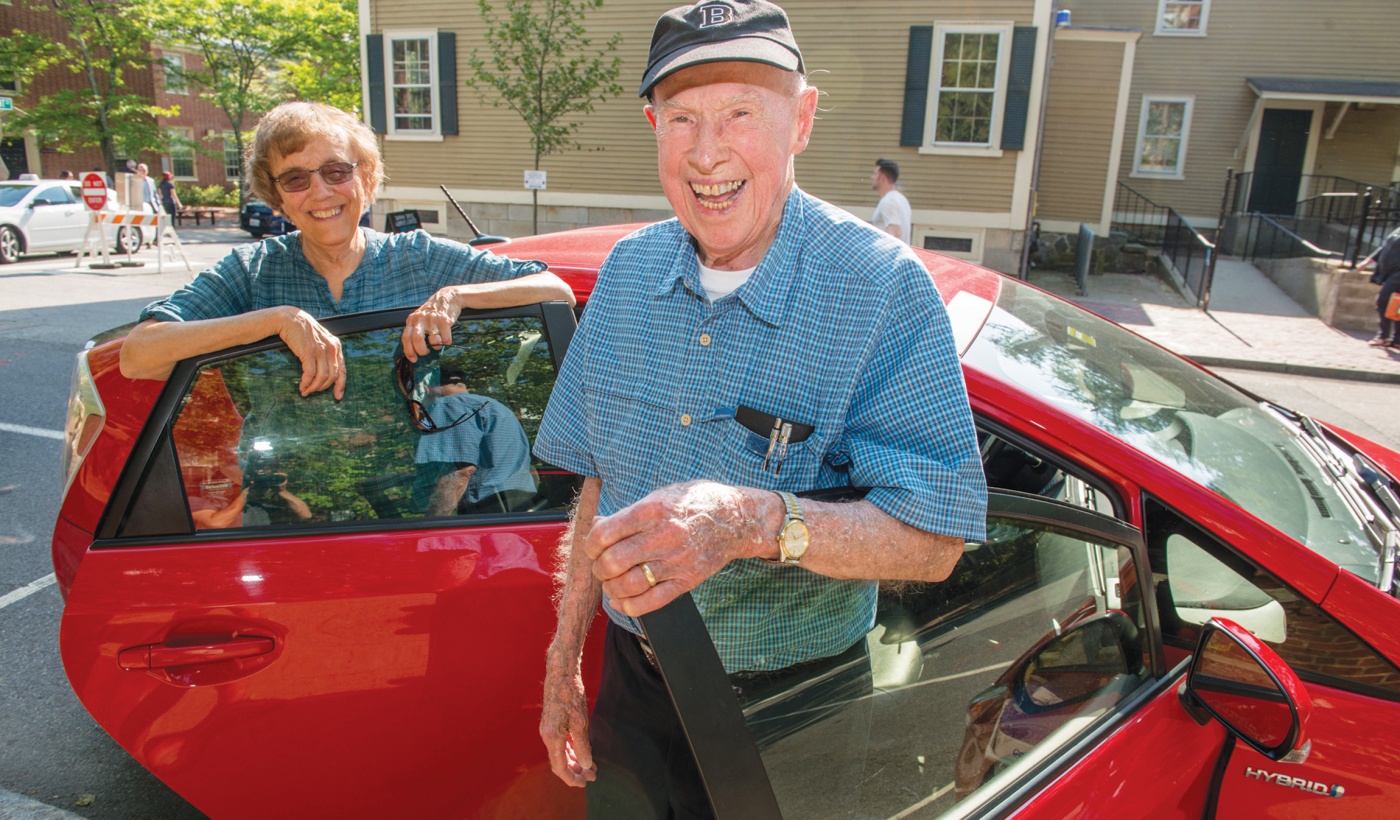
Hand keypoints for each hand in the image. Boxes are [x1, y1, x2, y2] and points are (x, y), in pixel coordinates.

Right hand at [277, 308, 345, 398]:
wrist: (288, 318)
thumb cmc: (302, 331)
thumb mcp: (319, 340)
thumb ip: (326, 352)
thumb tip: (327, 372)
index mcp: (336, 345)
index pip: (342, 370)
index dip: (340, 385)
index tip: (337, 397)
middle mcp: (331, 348)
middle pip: (332, 376)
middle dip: (323, 388)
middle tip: (313, 392)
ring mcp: (321, 350)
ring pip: (322, 377)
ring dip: (313, 387)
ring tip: (305, 391)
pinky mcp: (309, 352)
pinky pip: (310, 374)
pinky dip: (306, 383)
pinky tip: (302, 387)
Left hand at [402, 286, 462, 361]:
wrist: (448, 297)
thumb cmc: (433, 312)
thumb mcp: (420, 318)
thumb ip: (415, 330)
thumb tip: (414, 350)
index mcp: (412, 319)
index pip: (406, 337)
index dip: (408, 351)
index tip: (413, 359)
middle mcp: (420, 319)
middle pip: (417, 339)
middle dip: (422, 350)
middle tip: (426, 353)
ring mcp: (432, 319)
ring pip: (434, 340)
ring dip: (437, 346)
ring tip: (438, 342)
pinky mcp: (444, 320)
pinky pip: (446, 338)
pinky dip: (447, 342)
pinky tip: (446, 337)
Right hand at [540, 657, 595, 787]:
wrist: (561, 672)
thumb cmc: (571, 694)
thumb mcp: (580, 722)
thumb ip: (582, 745)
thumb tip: (586, 764)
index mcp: (552, 737)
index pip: (559, 767)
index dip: (572, 778)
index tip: (585, 783)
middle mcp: (547, 735)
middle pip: (559, 762)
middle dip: (576, 771)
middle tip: (592, 775)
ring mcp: (548, 728)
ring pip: (560, 753)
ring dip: (574, 761)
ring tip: (590, 766)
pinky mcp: (552, 722)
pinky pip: (560, 743)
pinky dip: (571, 750)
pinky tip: (582, 751)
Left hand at [585, 481, 771, 616]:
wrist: (735, 519)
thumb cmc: (694, 503)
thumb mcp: (659, 496)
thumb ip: (628, 513)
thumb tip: (597, 527)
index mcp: (651, 511)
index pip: (604, 534)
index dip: (590, 545)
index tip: (592, 548)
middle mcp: (663, 536)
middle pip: (612, 562)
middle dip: (599, 568)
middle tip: (602, 566)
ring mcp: (676, 561)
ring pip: (628, 585)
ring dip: (611, 588)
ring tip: (612, 582)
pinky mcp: (687, 580)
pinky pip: (651, 602)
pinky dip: (629, 607)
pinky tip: (622, 602)